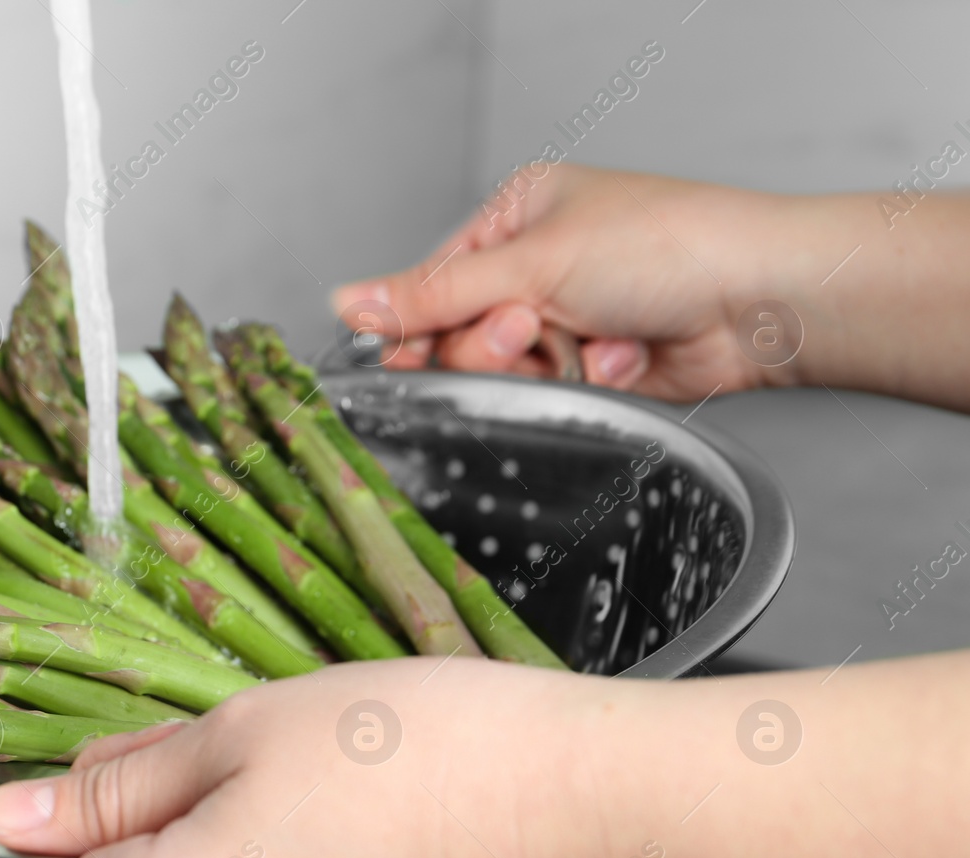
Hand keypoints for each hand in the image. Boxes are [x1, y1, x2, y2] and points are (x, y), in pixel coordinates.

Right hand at [332, 164, 802, 400]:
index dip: (421, 327)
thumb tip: (349, 304)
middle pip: (465, 334)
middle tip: (531, 329)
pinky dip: (588, 378)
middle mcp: (541, 265)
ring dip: (549, 362)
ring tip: (590, 337)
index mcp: (517, 215)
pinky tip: (626, 354)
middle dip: (497, 343)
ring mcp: (572, 316)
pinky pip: (557, 390)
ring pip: (510, 371)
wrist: (760, 299)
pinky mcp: (599, 364)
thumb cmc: (667, 245)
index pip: (434, 282)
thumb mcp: (530, 263)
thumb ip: (432, 296)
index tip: (408, 359)